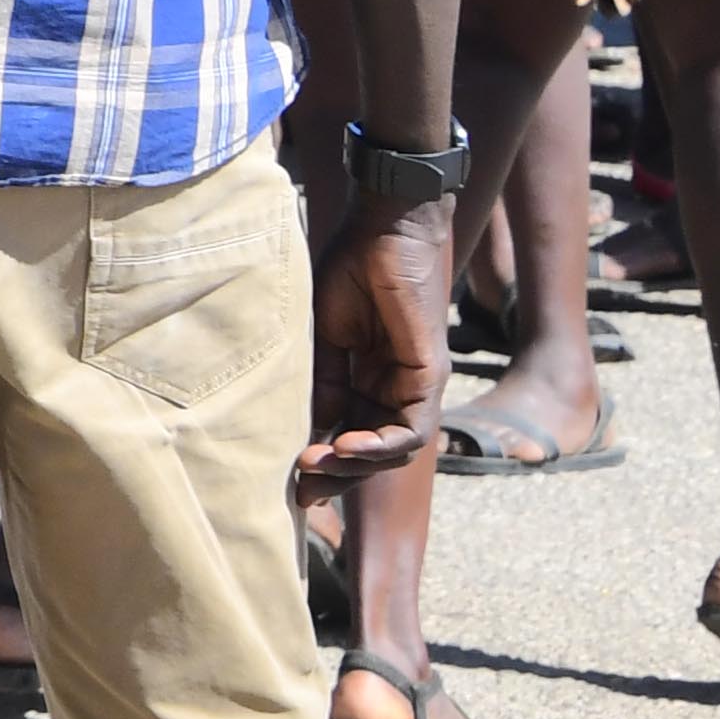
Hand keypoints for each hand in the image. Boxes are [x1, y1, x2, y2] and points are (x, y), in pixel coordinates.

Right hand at [300, 201, 453, 490]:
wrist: (384, 226)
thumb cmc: (351, 266)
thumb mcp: (323, 332)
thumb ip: (321, 380)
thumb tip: (309, 428)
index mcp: (365, 376)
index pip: (347, 432)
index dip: (322, 461)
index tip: (289, 480)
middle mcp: (393, 387)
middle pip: (371, 452)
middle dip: (336, 477)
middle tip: (300, 492)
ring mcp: (415, 385)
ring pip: (394, 450)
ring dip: (354, 466)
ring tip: (313, 465)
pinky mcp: (430, 377)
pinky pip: (412, 430)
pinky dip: (378, 445)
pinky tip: (343, 445)